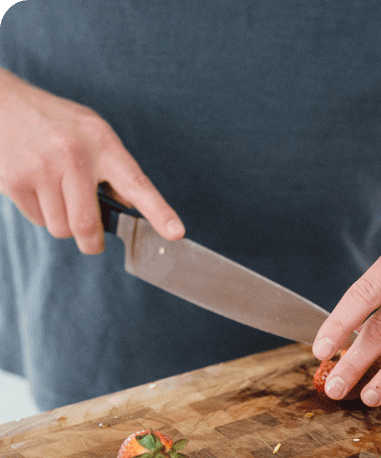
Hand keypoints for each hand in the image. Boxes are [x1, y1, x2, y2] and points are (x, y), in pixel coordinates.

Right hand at [0, 69, 184, 253]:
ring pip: (62, 229)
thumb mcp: (92, 133)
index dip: (159, 211)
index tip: (176, 232)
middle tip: (92, 240)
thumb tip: (133, 210)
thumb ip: (114, 170)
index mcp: (102, 143)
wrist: (1, 104)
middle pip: (88, 226)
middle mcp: (74, 155)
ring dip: (62, 223)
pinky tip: (37, 188)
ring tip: (56, 193)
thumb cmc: (54, 123)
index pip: (137, 183)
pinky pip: (38, 221)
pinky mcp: (16, 181)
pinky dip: (41, 214)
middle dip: (91, 242)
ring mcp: (42, 168)